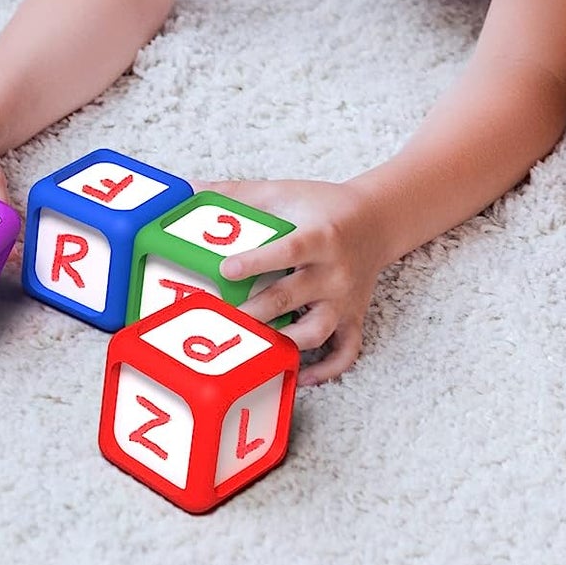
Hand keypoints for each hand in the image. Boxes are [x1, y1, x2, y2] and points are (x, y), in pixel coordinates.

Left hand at [193, 177, 386, 386]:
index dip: (257, 261)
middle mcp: (335, 271)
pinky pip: (345, 353)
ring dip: (285, 343)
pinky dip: (325, 370)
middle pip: (293, 296)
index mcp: (320, 236)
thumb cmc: (323, 206)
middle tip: (224, 318)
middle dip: (257, 311)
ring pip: (317, 331)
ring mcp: (345, 300)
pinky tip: (297, 375)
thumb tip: (189, 189)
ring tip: (253, 348)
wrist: (376, 219)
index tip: (226, 270)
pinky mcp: (353, 318)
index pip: (288, 250)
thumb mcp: (283, 192)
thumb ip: (237, 193)